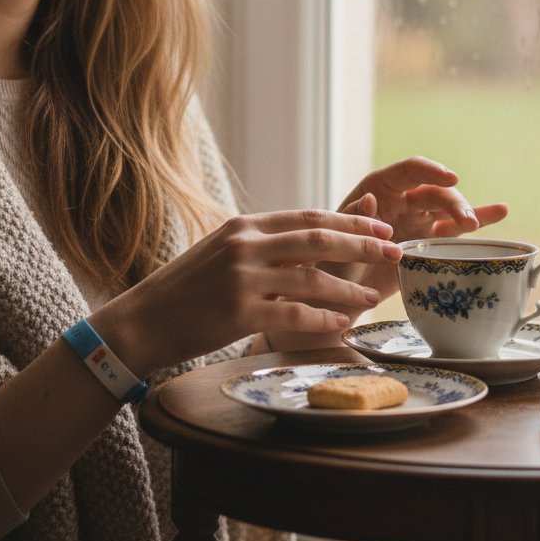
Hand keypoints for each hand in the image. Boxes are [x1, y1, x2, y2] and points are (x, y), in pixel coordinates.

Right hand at [93, 210, 401, 374]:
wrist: (144, 319)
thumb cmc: (188, 288)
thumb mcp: (225, 251)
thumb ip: (265, 244)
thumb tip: (313, 242)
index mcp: (246, 225)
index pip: (308, 216)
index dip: (349, 221)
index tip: (381, 226)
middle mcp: (246, 245)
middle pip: (318, 239)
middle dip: (363, 244)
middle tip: (395, 249)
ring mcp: (242, 278)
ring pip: (312, 277)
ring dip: (349, 286)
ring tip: (374, 296)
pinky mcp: (239, 312)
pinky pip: (294, 314)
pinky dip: (323, 319)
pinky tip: (343, 324)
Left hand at [313, 157, 508, 311]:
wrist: (338, 293)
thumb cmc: (330, 262)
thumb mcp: (335, 242)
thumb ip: (353, 220)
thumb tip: (370, 198)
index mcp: (378, 188)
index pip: (409, 171)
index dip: (431, 170)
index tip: (452, 178)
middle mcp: (402, 199)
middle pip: (435, 192)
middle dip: (453, 202)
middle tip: (466, 223)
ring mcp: (418, 220)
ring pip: (448, 209)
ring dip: (467, 213)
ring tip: (477, 224)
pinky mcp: (430, 242)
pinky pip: (455, 229)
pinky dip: (478, 220)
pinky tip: (501, 210)